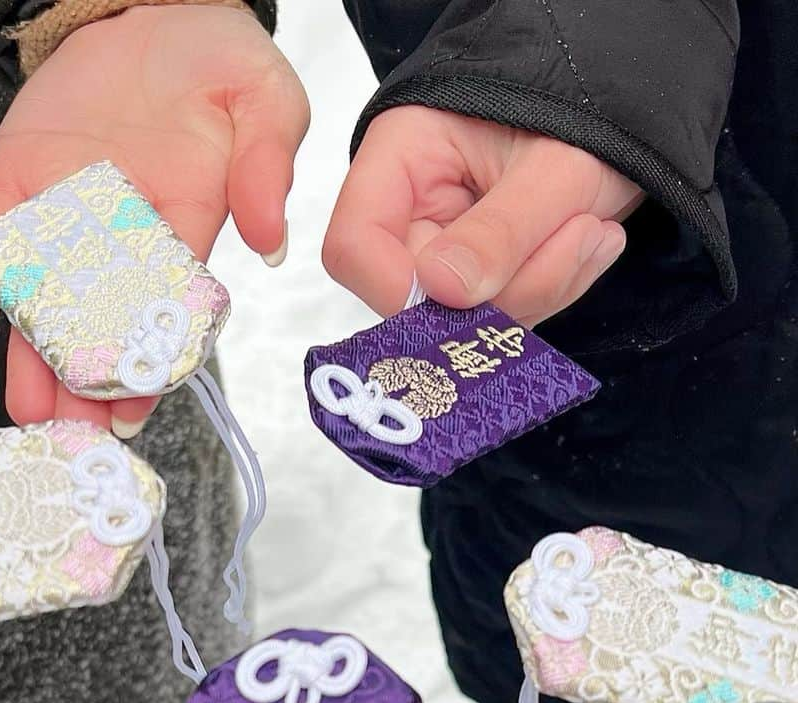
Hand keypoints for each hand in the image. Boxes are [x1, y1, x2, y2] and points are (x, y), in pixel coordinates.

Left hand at [0, 4, 308, 435]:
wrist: (152, 9)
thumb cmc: (216, 61)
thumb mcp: (264, 99)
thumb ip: (268, 166)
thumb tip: (270, 240)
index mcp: (181, 234)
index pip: (161, 317)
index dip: (146, 368)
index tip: (134, 410)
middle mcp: (119, 243)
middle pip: (97, 328)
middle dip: (83, 383)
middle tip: (71, 430)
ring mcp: (63, 219)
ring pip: (41, 303)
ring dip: (31, 358)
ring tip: (27, 407)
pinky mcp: (16, 187)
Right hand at [323, 107, 643, 323]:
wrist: (628, 105)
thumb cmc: (583, 109)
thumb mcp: (555, 164)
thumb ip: (501, 228)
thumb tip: (444, 289)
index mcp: (402, 159)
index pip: (354, 246)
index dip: (395, 288)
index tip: (461, 297)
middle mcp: (412, 211)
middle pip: (419, 296)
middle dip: (506, 285)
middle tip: (577, 236)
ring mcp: (445, 250)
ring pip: (468, 317)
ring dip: (543, 285)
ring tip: (591, 227)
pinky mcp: (480, 280)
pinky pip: (503, 317)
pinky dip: (554, 289)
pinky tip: (587, 239)